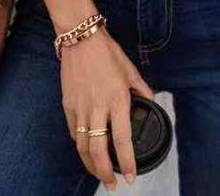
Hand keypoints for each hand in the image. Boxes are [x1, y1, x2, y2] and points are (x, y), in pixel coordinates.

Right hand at [61, 26, 154, 189]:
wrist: (80, 39)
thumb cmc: (107, 52)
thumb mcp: (130, 69)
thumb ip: (142, 88)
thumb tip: (151, 99)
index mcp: (117, 99)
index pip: (122, 140)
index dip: (127, 162)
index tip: (131, 176)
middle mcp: (97, 107)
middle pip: (98, 151)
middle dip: (105, 173)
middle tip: (113, 184)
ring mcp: (80, 108)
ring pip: (82, 147)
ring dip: (91, 165)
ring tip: (100, 174)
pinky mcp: (68, 105)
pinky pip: (73, 133)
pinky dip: (79, 146)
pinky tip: (86, 152)